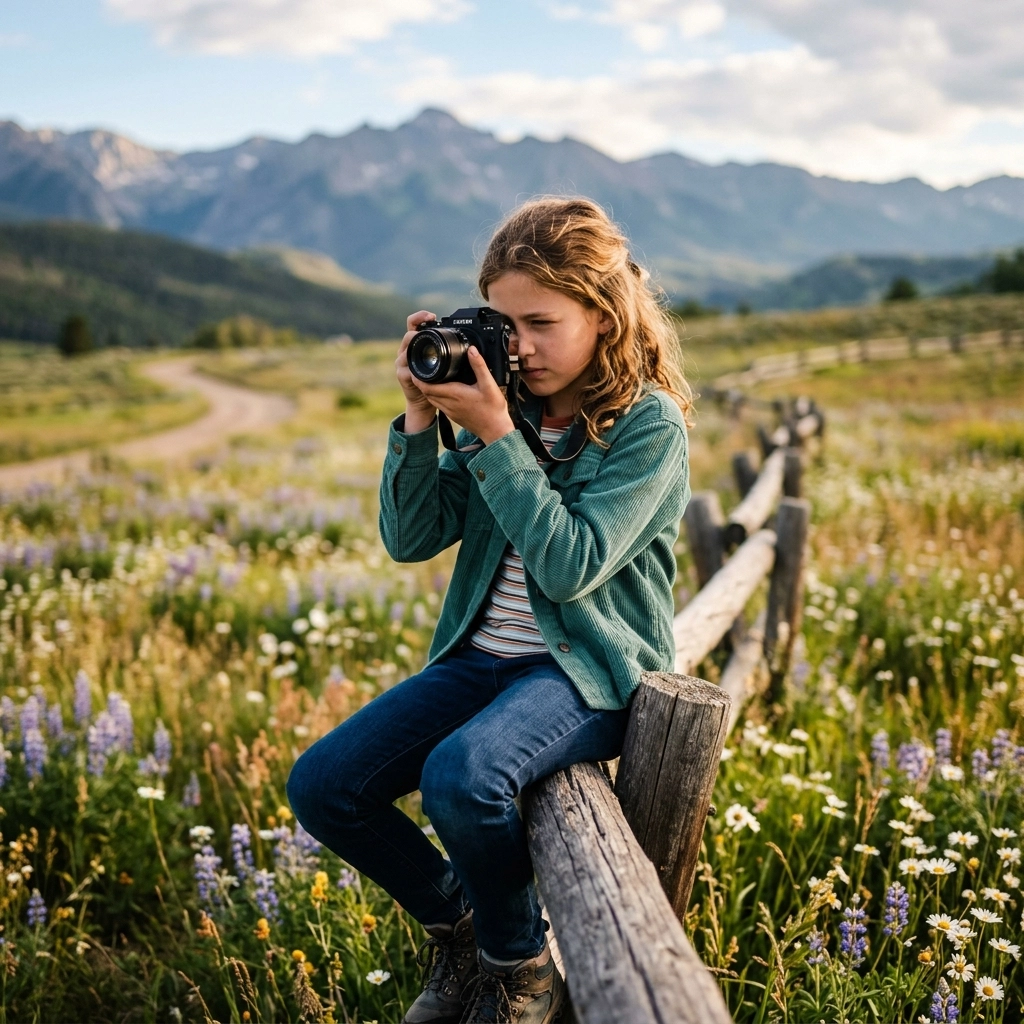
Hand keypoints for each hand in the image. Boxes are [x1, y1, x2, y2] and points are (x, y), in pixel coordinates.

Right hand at [396, 310, 439, 431]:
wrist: (425, 401)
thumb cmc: (435, 381)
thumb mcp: (442, 363)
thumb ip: (447, 351)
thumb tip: (468, 343)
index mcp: (416, 344)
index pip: (413, 324)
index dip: (420, 317)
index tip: (431, 315)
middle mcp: (406, 351)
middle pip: (408, 335)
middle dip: (416, 329)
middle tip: (427, 326)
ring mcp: (402, 363)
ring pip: (405, 351)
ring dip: (412, 345)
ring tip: (420, 340)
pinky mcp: (402, 376)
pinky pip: (406, 370)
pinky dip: (412, 367)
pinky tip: (420, 366)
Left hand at [412, 347, 515, 444]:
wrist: (495, 430)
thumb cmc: (493, 409)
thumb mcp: (489, 384)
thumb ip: (479, 366)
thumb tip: (472, 350)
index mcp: (454, 394)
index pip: (427, 386)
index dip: (418, 378)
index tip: (416, 368)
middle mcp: (448, 404)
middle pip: (426, 392)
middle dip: (421, 381)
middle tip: (421, 369)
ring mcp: (450, 412)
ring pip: (431, 399)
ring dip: (427, 389)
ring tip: (429, 377)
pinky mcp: (453, 416)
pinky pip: (438, 405)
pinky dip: (435, 396)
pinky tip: (441, 390)